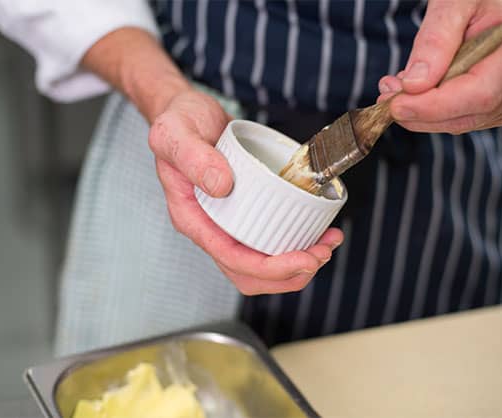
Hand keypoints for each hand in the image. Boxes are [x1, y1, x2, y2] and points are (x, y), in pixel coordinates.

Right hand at [149, 88, 343, 294]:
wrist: (185, 111)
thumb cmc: (178, 121)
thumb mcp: (175, 132)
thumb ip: (193, 157)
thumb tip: (222, 185)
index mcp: (191, 217)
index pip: (231, 258)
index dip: (270, 268)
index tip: (304, 258)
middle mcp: (209, 227)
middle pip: (249, 273)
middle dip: (289, 274)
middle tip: (321, 254)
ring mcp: (227, 222)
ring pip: (261, 264)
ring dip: (296, 265)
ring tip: (326, 245)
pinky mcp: (244, 211)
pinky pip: (268, 239)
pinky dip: (296, 243)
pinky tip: (318, 230)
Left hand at [377, 0, 501, 133]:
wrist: (489, 2)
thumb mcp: (454, 3)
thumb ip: (436, 40)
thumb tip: (414, 84)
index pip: (479, 94)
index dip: (433, 106)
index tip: (395, 105)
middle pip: (467, 116)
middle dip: (418, 112)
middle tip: (385, 94)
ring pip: (459, 123)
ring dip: (419, 114)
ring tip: (394, 87)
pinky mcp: (496, 108)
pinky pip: (458, 119)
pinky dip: (429, 112)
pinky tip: (414, 91)